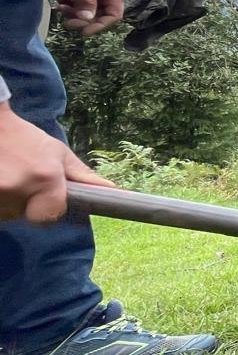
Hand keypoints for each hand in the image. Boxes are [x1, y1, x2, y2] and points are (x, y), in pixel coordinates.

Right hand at [0, 103, 114, 220]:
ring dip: (8, 202)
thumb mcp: (57, 152)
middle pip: (25, 216)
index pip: (50, 216)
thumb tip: (111, 189)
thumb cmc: (24, 138)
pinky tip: (0, 180)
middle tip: (22, 181)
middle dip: (25, 204)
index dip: (49, 209)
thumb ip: (81, 174)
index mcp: (45, 177)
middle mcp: (19, 187)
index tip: (45, 199)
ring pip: (6, 213)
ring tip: (8, 177)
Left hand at [55, 0, 125, 34]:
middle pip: (99, 16)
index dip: (99, 26)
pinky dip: (70, 5)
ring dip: (74, 13)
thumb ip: (87, 1)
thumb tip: (86, 19)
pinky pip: (80, 4)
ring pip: (87, 12)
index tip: (83, 30)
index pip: (113, 16)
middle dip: (82, 20)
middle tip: (67, 20)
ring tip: (61, 6)